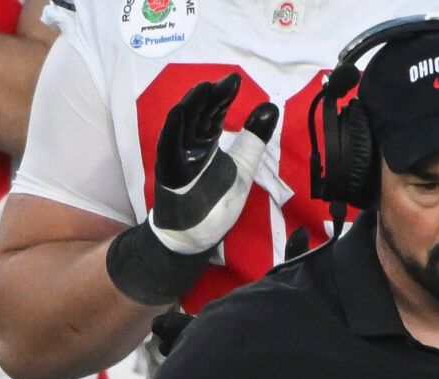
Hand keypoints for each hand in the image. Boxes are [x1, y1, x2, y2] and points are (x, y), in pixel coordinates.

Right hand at [150, 74, 276, 256]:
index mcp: (206, 142)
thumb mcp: (243, 169)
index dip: (224, 96)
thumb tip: (270, 107)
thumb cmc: (215, 204)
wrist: (195, 237)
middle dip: (212, 96)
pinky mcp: (168, 171)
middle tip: (229, 80)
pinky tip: (181, 113)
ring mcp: (177, 156)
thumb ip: (254, 140)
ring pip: (182, 125)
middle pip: (200, 114)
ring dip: (192, 105)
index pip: (214, 113)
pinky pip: (168, 147)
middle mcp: (190, 145)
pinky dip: (173, 129)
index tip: (236, 80)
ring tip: (206, 88)